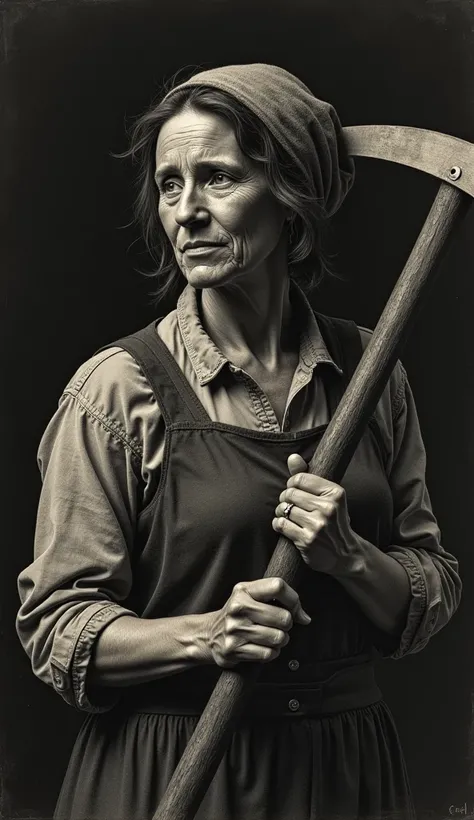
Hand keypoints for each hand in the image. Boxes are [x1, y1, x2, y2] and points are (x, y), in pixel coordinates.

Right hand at [205, 577, 310, 667]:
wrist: (208, 634)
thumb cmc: (238, 614)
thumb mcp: (252, 596)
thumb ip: (279, 600)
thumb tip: (305, 618)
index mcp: (244, 590)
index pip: (278, 586)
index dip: (294, 600)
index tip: (295, 610)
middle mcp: (238, 607)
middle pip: (283, 617)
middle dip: (287, 624)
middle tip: (279, 626)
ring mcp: (235, 629)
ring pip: (278, 638)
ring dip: (280, 640)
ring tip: (271, 637)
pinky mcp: (233, 650)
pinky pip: (268, 654)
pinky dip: (271, 653)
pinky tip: (263, 647)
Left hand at [272, 454, 366, 576]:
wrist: (346, 554)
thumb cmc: (334, 521)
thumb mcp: (328, 497)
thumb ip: (308, 476)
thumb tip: (292, 457)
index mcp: (335, 493)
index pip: (299, 479)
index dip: (291, 484)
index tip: (294, 490)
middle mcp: (328, 508)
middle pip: (290, 493)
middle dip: (285, 498)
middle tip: (289, 504)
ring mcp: (317, 525)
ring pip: (284, 509)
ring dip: (281, 511)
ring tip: (287, 515)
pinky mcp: (307, 540)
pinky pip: (281, 524)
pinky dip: (278, 523)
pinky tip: (284, 525)